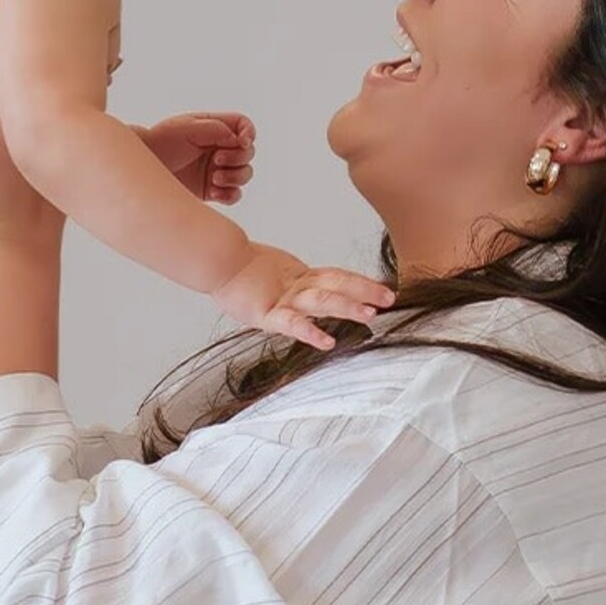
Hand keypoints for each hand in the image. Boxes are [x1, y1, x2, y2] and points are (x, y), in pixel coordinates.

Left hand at [139, 112, 255, 203]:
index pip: (243, 126)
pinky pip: (234, 195)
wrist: (142, 169)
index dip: (249, 133)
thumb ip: (214, 128)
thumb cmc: (160, 142)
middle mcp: (219, 148)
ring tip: (214, 178)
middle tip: (217, 160)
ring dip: (235, 177)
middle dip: (238, 158)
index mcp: (215, 128)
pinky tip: (214, 192)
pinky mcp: (211, 190)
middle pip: (248, 153)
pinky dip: (229, 194)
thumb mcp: (186, 128)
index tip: (242, 142)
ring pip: (244, 175)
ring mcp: (216, 170)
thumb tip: (236, 138)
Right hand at [211, 242, 395, 350]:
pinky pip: (291, 324)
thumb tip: (317, 294)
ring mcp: (284, 299)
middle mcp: (297, 286)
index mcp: (301, 277)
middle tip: (388, 298)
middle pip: (337, 284)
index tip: (384, 289)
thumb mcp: (276, 277)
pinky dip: (310, 332)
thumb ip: (296, 285)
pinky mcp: (266, 314)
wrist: (217, 263)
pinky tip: (327, 342)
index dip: (361, 282)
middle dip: (364, 291)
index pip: (337, 277)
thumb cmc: (241, 274)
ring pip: (321, 300)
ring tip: (369, 315)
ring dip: (346, 307)